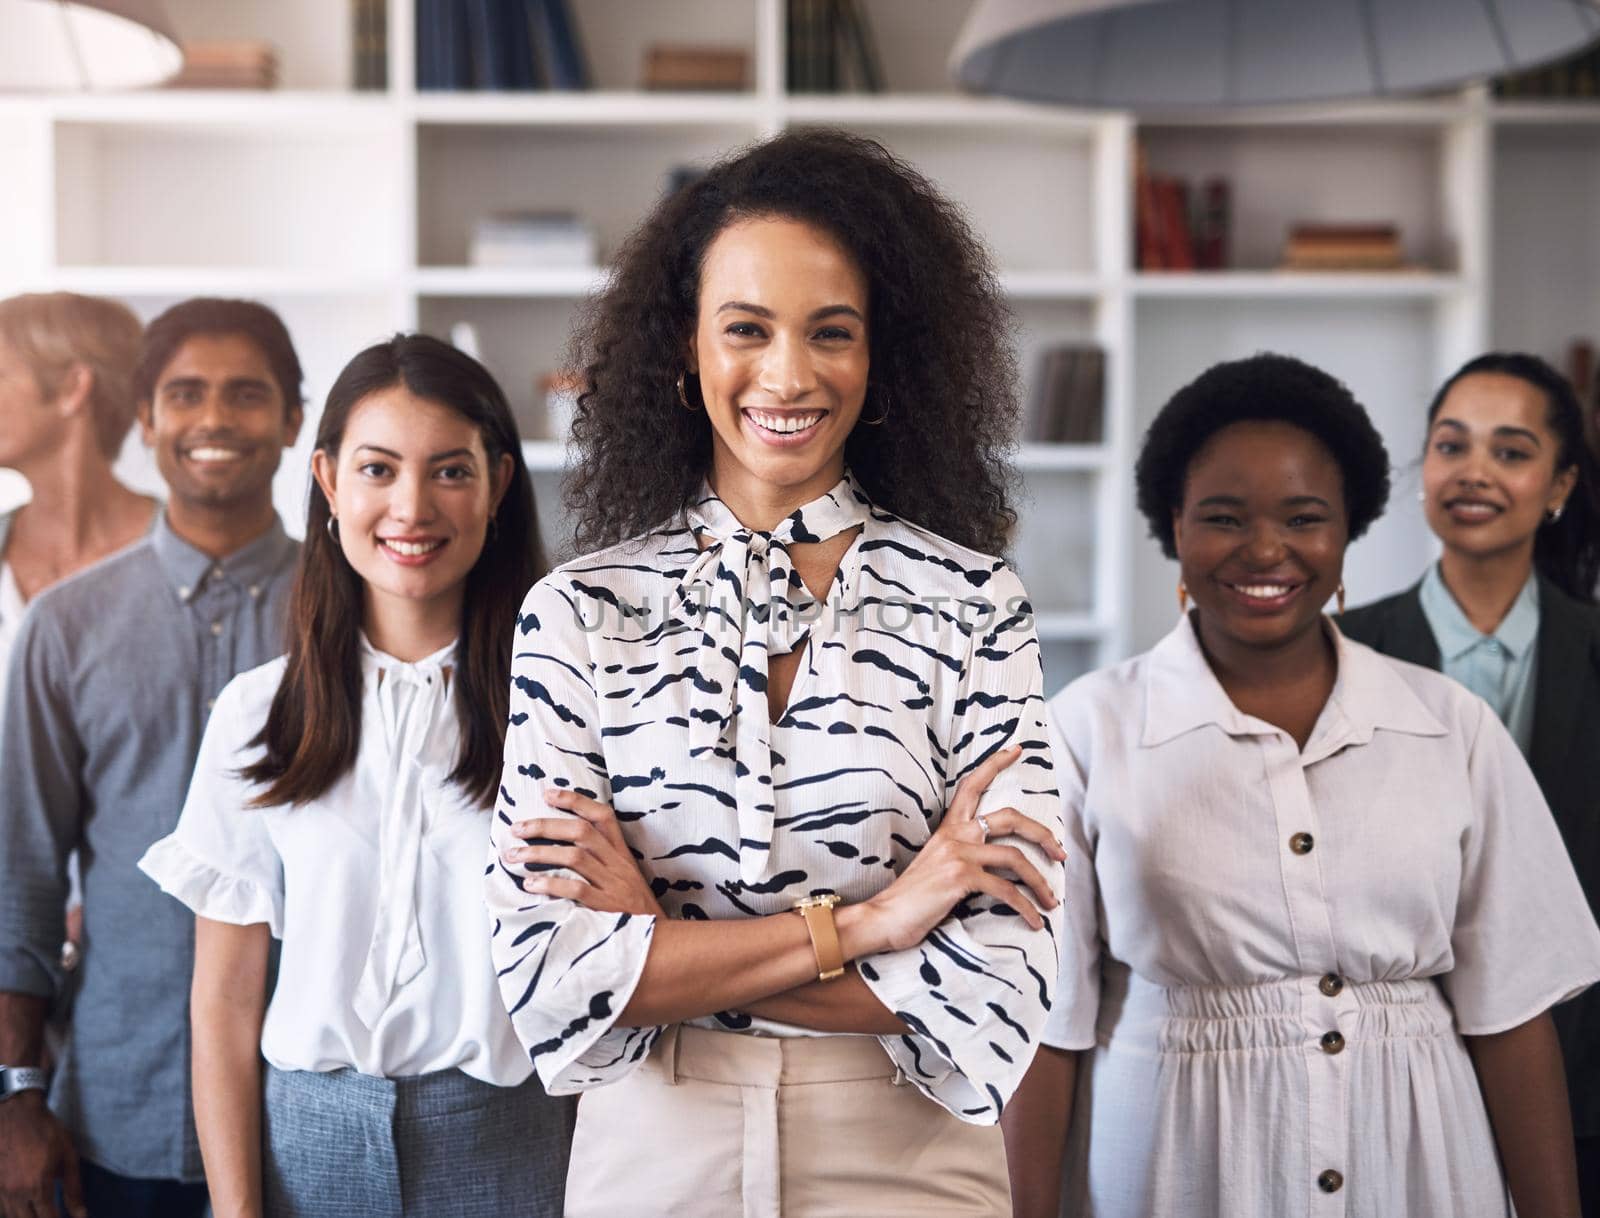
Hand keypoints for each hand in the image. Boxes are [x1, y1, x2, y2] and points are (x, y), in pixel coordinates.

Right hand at [0, 1092, 84, 1217]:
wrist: (15, 1114)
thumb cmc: (46, 1131)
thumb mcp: (68, 1155)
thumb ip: (74, 1187)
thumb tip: (81, 1214)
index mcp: (37, 1186)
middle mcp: (16, 1194)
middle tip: (54, 1215)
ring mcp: (1, 1191)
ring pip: (13, 1217)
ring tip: (43, 1212)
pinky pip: (3, 1209)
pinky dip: (14, 1212)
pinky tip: (26, 1208)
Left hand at [503, 790, 665, 918]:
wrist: (659, 941)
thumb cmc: (634, 909)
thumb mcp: (625, 877)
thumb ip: (603, 860)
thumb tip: (564, 845)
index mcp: (622, 854)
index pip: (602, 816)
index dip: (575, 801)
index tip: (548, 794)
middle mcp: (618, 865)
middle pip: (581, 832)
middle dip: (545, 826)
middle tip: (516, 828)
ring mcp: (613, 885)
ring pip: (574, 857)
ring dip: (539, 853)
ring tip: (514, 856)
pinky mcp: (607, 908)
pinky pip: (576, 890)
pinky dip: (550, 885)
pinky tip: (530, 885)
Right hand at [858, 745, 1064, 954]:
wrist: (884, 917)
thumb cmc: (912, 898)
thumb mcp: (936, 865)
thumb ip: (961, 855)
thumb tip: (994, 865)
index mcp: (948, 828)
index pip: (972, 785)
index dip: (996, 763)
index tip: (1017, 749)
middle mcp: (955, 835)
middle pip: (1010, 817)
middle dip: (1043, 834)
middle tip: (1061, 853)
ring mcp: (958, 854)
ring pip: (1015, 857)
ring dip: (1040, 882)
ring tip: (1052, 900)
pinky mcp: (961, 877)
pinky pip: (1006, 890)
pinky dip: (1026, 908)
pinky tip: (1035, 922)